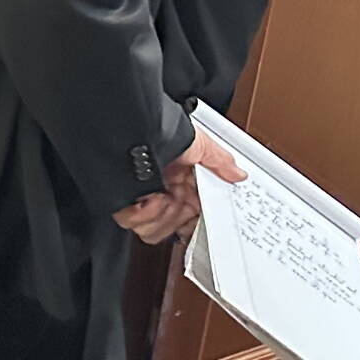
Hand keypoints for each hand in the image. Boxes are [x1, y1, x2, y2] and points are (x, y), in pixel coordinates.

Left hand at [113, 128, 246, 243]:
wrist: (127, 129)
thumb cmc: (160, 132)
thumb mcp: (198, 142)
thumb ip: (220, 161)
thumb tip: (238, 174)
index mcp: (182, 183)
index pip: (193, 217)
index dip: (193, 220)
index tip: (194, 214)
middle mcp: (162, 193)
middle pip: (174, 227)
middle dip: (175, 215)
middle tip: (173, 197)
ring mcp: (141, 200)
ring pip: (154, 230)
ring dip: (158, 213)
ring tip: (157, 193)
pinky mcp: (121, 204)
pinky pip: (134, 224)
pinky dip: (139, 213)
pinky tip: (143, 196)